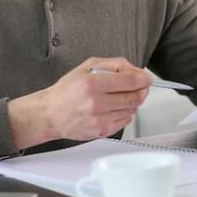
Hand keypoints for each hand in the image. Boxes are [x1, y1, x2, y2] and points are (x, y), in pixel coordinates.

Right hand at [8, 57, 151, 149]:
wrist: (51, 114)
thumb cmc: (67, 91)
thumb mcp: (86, 67)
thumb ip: (114, 64)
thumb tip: (136, 70)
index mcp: (92, 84)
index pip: (130, 81)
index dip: (143, 79)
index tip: (146, 78)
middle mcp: (96, 103)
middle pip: (135, 97)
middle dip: (141, 90)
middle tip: (138, 86)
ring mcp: (100, 119)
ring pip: (132, 110)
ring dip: (131, 102)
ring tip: (118, 96)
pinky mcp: (102, 131)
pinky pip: (125, 121)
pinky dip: (124, 113)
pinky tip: (112, 108)